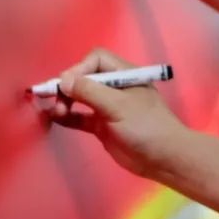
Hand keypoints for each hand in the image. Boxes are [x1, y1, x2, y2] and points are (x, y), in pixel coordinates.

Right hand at [45, 48, 186, 178]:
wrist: (164, 159)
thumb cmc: (146, 126)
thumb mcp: (118, 106)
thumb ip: (90, 92)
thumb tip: (63, 80)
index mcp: (124, 74)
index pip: (96, 60)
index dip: (79, 68)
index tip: (66, 83)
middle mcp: (114, 87)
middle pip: (84, 77)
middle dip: (68, 85)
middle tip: (57, 99)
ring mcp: (107, 107)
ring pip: (80, 97)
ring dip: (65, 101)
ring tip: (57, 111)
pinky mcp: (102, 126)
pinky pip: (80, 116)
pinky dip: (68, 116)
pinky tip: (55, 117)